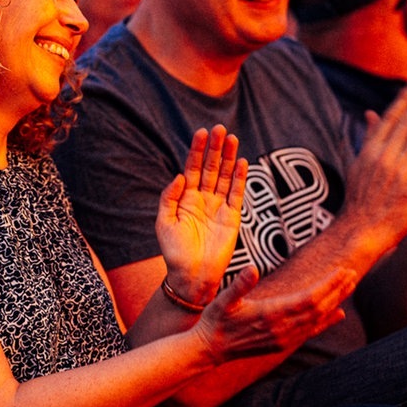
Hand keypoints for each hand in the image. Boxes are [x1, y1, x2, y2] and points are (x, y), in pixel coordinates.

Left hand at [156, 125, 246, 304]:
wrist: (190, 277)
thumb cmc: (173, 252)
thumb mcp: (164, 222)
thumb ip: (169, 197)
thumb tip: (180, 175)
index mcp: (185, 197)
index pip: (193, 167)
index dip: (197, 150)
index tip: (202, 132)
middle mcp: (203, 198)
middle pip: (211, 167)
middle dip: (215, 148)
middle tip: (220, 128)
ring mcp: (218, 206)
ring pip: (225, 176)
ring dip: (229, 158)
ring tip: (232, 138)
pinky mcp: (231, 218)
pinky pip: (237, 194)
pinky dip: (240, 178)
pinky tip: (242, 162)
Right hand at [194, 264, 356, 363]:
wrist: (210, 349)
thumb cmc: (216, 320)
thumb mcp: (224, 299)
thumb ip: (240, 285)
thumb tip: (252, 268)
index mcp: (271, 314)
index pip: (309, 298)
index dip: (328, 285)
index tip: (341, 270)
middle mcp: (282, 329)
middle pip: (318, 308)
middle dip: (337, 290)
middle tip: (352, 272)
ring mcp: (284, 338)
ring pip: (317, 320)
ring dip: (335, 302)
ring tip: (348, 286)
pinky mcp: (282, 343)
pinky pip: (311, 331)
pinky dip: (327, 322)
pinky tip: (338, 313)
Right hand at [343, 79, 406, 251]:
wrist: (360, 230)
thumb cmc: (360, 200)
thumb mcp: (359, 165)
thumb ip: (368, 138)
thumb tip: (369, 114)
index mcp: (369, 150)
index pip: (389, 117)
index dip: (405, 99)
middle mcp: (383, 156)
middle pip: (406, 121)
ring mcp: (398, 171)